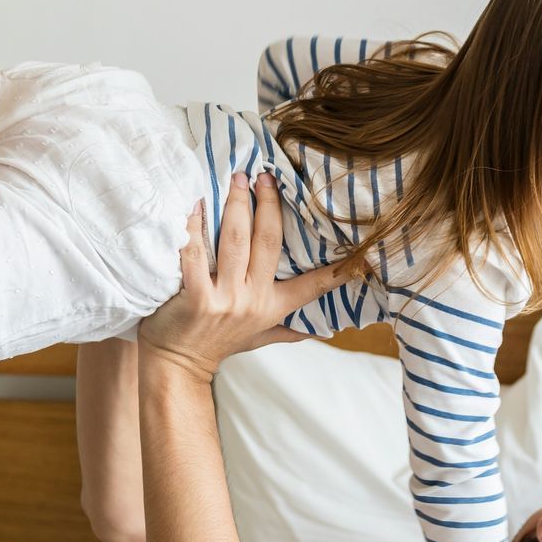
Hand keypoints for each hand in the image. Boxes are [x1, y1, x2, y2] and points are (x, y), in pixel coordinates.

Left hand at [139, 173, 350, 379]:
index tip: (364, 254)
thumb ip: (287, 329)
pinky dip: (195, 227)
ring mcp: (224, 298)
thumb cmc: (218, 344)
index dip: (339, 270)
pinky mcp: (195, 297)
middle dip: (269, 205)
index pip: (314, 286)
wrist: (177, 365)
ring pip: (235, 241)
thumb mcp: (259, 338)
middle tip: (267, 176)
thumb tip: (320, 329)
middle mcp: (253, 300)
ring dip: (237, 205)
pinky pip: (195, 253)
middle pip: (268, 242)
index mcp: (273, 307)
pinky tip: (197, 204)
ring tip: (238, 178)